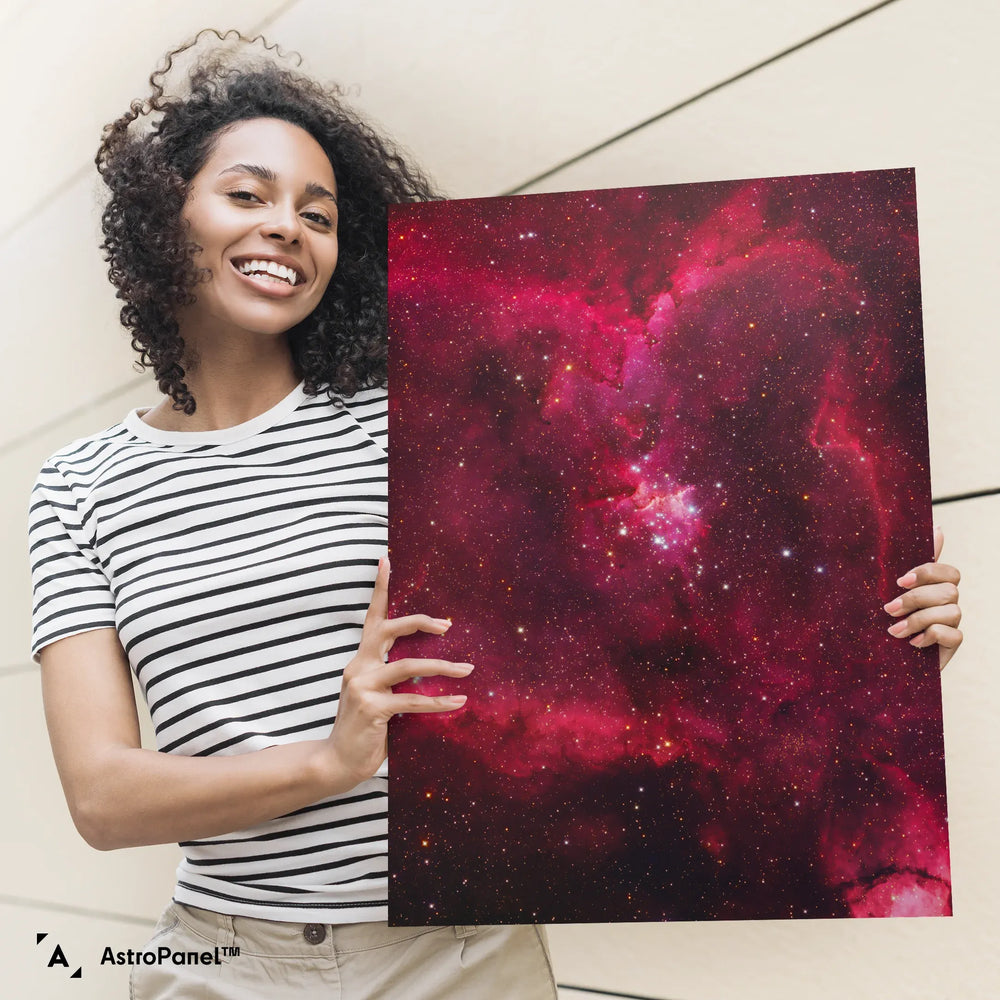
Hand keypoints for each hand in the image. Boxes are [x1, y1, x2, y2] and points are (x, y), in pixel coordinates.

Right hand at [325, 555, 471, 787]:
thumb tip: (429, 667)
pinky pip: (414, 701)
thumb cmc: (363, 728)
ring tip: (467, 669)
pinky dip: (440, 701)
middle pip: (390, 629)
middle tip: (448, 625)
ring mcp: (363, 686)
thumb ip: (394, 678)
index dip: (380, 588)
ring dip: (443, 666)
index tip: (386, 559)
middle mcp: (358, 667)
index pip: (372, 617)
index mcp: (361, 660)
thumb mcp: (377, 695)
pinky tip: (458, 701)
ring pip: (409, 666)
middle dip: (421, 622)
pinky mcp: (372, 708)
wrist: (336, 763)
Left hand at [884, 526, 962, 670]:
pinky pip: (954, 634)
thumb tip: (936, 526)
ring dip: (919, 620)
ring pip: (952, 610)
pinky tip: (913, 643)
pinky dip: (931, 636)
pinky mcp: (952, 644)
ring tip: (894, 631)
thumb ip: (905, 561)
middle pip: (949, 590)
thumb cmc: (879, 619)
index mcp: (932, 586)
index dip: (928, 572)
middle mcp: (946, 602)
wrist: (877, 659)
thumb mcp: (885, 589)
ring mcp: (951, 622)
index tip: (900, 580)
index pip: (948, 571)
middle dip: (916, 599)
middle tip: (889, 610)